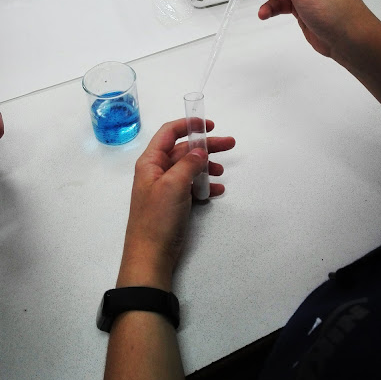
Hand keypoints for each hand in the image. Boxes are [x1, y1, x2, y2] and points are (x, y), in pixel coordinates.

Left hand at [117, 119, 234, 290]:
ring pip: (189, 168)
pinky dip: (204, 185)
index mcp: (150, 162)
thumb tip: (200, 151)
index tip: (208, 124)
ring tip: (222, 173)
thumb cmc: (157, 217)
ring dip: (206, 167)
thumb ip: (188, 163)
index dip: (188, 124)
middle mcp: (157, 171)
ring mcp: (165, 187)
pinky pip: (191, 186)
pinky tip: (216, 190)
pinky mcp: (173, 203)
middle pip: (183, 150)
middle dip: (205, 146)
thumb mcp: (174, 185)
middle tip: (229, 144)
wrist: (151, 255)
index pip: (169, 133)